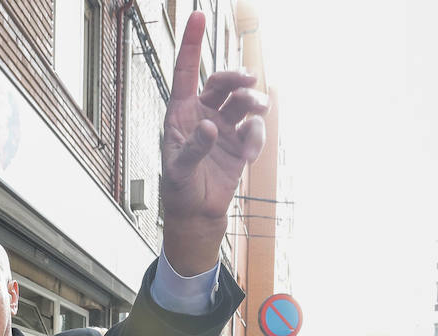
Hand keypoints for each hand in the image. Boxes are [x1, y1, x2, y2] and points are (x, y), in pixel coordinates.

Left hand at [160, 11, 267, 275]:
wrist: (197, 213)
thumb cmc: (179, 189)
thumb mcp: (178, 170)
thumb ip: (192, 148)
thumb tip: (209, 127)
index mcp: (180, 112)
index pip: (186, 72)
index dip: (191, 44)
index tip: (197, 17)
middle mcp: (203, 113)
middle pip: (222, 82)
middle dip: (237, 78)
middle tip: (251, 82)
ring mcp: (223, 126)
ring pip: (243, 102)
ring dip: (254, 102)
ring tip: (260, 112)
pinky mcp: (239, 143)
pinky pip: (254, 129)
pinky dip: (256, 138)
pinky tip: (248, 154)